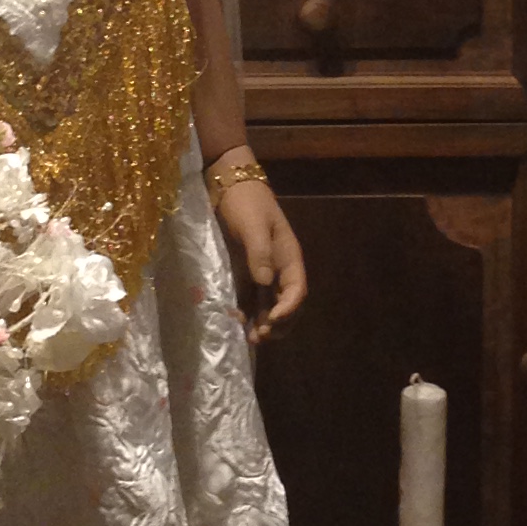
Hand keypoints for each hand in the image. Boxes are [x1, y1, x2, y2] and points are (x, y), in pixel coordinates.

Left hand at [213, 176, 307, 341]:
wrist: (230, 186)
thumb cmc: (246, 203)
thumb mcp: (253, 225)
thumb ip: (260, 252)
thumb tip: (264, 282)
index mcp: (289, 257)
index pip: (296, 290)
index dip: (288, 309)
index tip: (272, 320)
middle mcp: (279, 268)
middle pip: (287, 304)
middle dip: (278, 323)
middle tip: (262, 336)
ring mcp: (263, 271)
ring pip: (270, 304)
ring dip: (264, 323)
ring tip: (251, 339)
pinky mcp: (247, 272)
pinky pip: (252, 298)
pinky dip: (249, 312)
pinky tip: (239, 322)